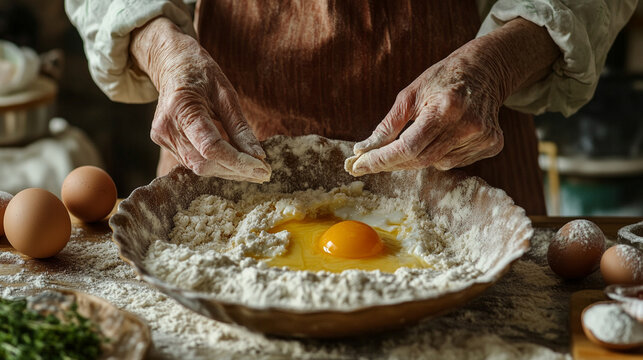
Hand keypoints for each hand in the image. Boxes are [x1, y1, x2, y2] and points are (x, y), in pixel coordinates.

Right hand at [131, 18, 270, 181]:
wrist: (172, 64)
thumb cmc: (201, 73)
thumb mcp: (226, 93)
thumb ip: (240, 127)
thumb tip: (258, 156)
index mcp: (182, 108)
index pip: (211, 147)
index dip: (238, 162)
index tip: (263, 169)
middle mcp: (167, 127)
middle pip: (205, 162)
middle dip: (236, 170)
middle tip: (264, 171)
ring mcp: (162, 137)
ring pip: (199, 167)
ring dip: (228, 171)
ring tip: (252, 168)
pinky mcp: (164, 142)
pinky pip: (193, 162)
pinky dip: (216, 164)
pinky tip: (233, 161)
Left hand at [346, 52, 503, 175]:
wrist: (486, 69)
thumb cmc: (442, 79)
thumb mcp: (410, 94)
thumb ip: (388, 125)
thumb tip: (363, 149)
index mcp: (445, 108)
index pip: (407, 146)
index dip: (381, 160)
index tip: (359, 166)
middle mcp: (467, 125)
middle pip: (420, 159)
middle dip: (393, 162)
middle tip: (372, 160)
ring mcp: (482, 137)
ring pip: (437, 163)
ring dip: (420, 155)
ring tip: (425, 131)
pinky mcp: (492, 144)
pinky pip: (455, 162)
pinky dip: (442, 153)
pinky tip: (447, 133)